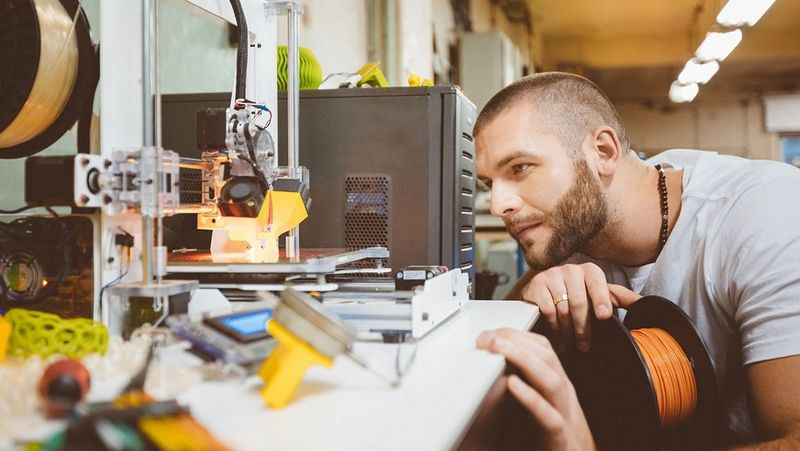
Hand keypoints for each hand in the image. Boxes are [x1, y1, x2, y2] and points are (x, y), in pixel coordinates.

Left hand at [477, 328, 594, 450]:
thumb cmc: (550, 436)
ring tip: (498, 348)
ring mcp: (565, 416)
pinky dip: (532, 399)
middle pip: (546, 358)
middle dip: (517, 341)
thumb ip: (518, 384)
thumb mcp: (535, 404)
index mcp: (557, 385)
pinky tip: (513, 385)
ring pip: (552, 381)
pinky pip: (550, 418)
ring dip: (524, 359)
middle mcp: (563, 396)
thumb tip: (491, 364)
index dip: (518, 335)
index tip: (490, 331)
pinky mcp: (560, 441)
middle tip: (488, 336)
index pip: (543, 349)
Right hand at [521, 263, 641, 350]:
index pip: (598, 285)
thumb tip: (647, 304)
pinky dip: (553, 325)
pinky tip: (557, 333)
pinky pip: (548, 310)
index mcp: (590, 270)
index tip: (604, 316)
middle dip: (583, 328)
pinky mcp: (537, 285)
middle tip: (585, 345)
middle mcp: (571, 269)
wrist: (544, 290)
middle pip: (579, 303)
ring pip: (563, 309)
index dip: (601, 301)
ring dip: (567, 331)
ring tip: (570, 342)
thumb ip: (622, 298)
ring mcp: (552, 275)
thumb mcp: (601, 294)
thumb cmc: (577, 294)